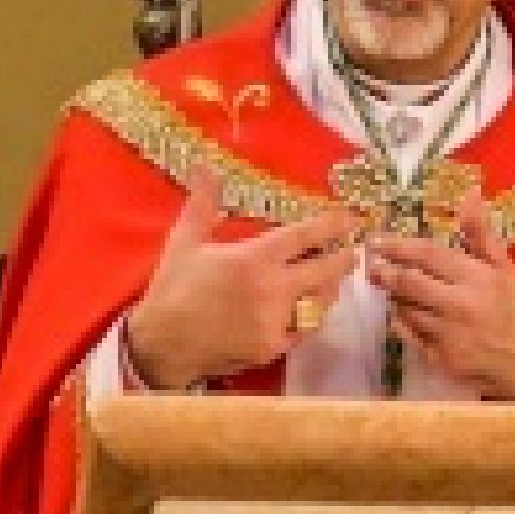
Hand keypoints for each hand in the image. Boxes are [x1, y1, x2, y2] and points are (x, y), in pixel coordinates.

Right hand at [123, 166, 362, 391]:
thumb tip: (206, 165)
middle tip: (353, 252)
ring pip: (320, 302)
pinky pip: (304, 330)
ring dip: (330, 289)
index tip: (350, 219)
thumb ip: (203, 203)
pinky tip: (311, 311)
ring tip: (333, 280)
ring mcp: (275, 321)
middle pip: (325, 270)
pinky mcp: (273, 348)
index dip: (332, 225)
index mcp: (255, 258)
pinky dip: (312, 318)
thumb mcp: (185, 241)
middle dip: (344, 259)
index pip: (305, 236)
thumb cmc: (173, 289)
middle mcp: (273, 289)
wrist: (161, 345)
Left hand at [372, 198, 514, 398]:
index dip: (398, 245)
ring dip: (393, 295)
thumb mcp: (505, 269)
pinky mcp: (439, 359)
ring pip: (404, 309)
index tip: (376, 240)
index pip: (428, 255)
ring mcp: (447, 336)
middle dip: (383, 271)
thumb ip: (481, 234)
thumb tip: (470, 195)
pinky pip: (408, 334)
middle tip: (369, 262)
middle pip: (408, 283)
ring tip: (388, 284)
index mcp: (476, 279)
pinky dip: (400, 319)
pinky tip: (402, 311)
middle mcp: (458, 306)